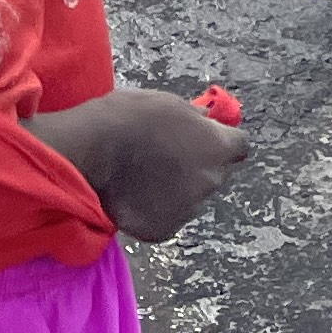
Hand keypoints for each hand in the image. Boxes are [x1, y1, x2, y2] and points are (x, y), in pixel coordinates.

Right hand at [54, 85, 246, 241]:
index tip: (209, 136)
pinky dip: (159, 207)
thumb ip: (194, 117)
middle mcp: (210, 181)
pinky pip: (170, 216)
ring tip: (149, 175)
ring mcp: (189, 209)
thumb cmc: (129, 117)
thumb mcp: (168, 102)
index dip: (225, 140)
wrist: (91, 154)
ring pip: (194, 196)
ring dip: (181, 187)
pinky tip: (138, 194)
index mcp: (217, 147)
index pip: (240, 145)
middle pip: (217, 172)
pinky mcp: (165, 230)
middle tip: (173, 154)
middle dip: (202, 164)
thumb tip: (206, 121)